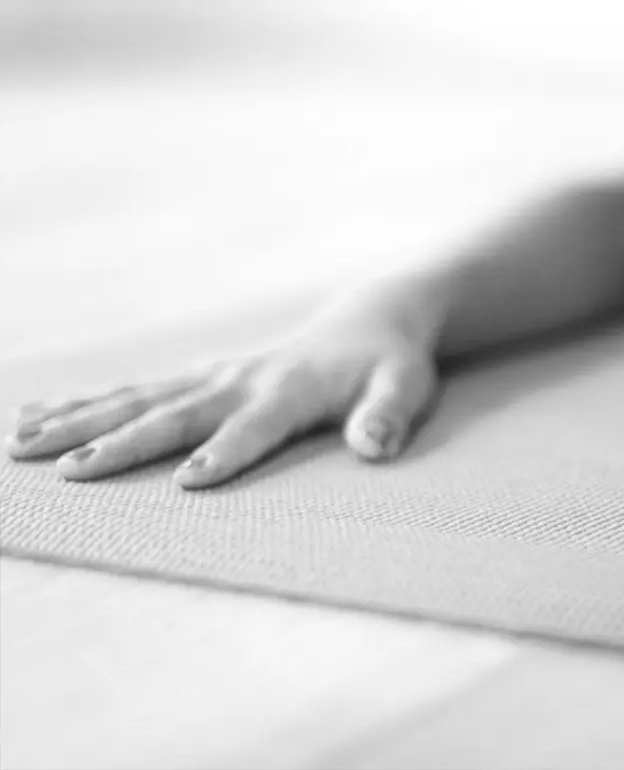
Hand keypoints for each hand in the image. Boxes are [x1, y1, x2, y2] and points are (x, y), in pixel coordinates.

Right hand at [5, 300, 440, 487]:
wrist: (370, 322)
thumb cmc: (390, 366)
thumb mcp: (406, 389)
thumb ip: (389, 417)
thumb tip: (375, 447)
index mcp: (292, 390)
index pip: (255, 427)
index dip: (225, 452)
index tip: (187, 480)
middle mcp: (243, 380)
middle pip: (176, 414)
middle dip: (124, 443)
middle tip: (72, 472)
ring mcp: (215, 376)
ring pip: (138, 399)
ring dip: (81, 420)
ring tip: (20, 442)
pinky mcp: (200, 377)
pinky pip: (135, 390)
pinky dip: (84, 402)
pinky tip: (34, 416)